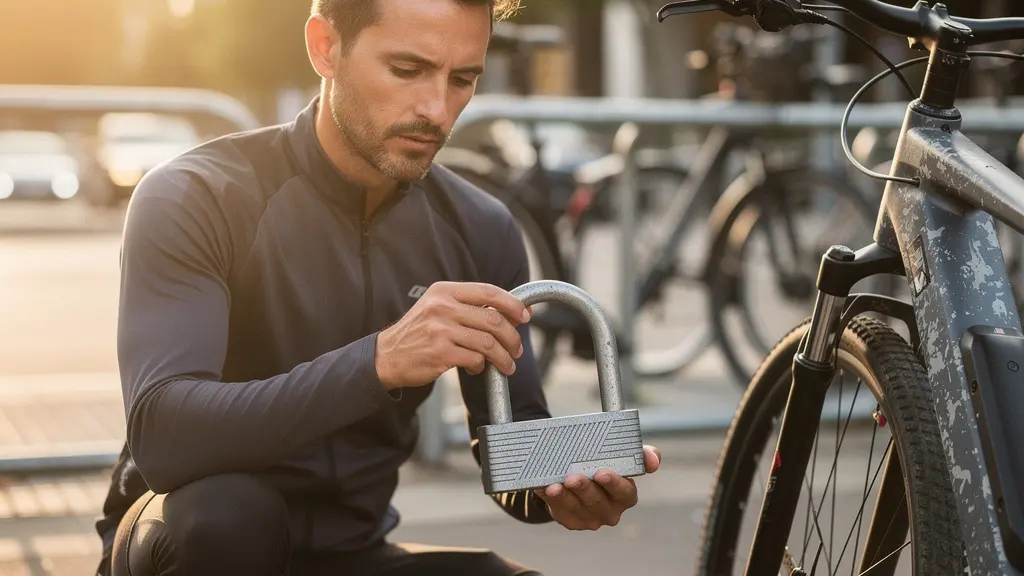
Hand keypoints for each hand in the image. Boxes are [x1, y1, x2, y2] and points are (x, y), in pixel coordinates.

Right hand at [375, 282, 531, 389]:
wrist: (386, 356)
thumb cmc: (418, 333)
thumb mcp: (436, 308)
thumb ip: (466, 306)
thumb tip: (507, 314)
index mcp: (444, 291)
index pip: (488, 292)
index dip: (512, 304)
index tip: (525, 316)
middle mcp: (442, 307)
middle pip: (493, 320)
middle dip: (512, 337)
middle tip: (516, 349)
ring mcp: (441, 330)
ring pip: (488, 343)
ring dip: (503, 357)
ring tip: (506, 364)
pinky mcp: (440, 353)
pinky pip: (475, 360)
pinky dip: (482, 367)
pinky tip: (478, 369)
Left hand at [534, 445, 660, 530]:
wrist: (578, 477)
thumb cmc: (604, 464)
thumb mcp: (623, 457)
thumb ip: (641, 455)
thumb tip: (653, 461)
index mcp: (625, 495)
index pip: (625, 492)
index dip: (614, 484)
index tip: (602, 473)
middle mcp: (610, 510)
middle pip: (597, 502)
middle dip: (585, 489)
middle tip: (573, 477)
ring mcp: (589, 518)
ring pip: (576, 508)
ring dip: (564, 497)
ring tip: (554, 486)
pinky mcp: (571, 521)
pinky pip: (559, 511)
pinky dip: (550, 499)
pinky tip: (543, 488)